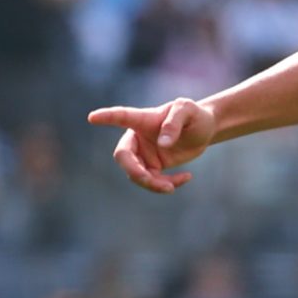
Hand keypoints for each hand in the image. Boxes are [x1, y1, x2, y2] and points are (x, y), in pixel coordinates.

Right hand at [85, 96, 217, 193]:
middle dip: (133, 170)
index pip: (122, 116)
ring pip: (137, 175)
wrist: (204, 130)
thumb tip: (162, 144)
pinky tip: (186, 177)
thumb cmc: (194, 115)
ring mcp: (144, 154)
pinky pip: (154, 182)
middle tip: (147, 179)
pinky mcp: (154, 167)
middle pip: (124, 157)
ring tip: (172, 186)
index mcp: (143, 119)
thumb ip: (174, 123)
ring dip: (152, 184)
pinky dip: (168, 184)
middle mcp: (138, 137)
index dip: (107, 117)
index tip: (92, 117)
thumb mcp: (187, 111)